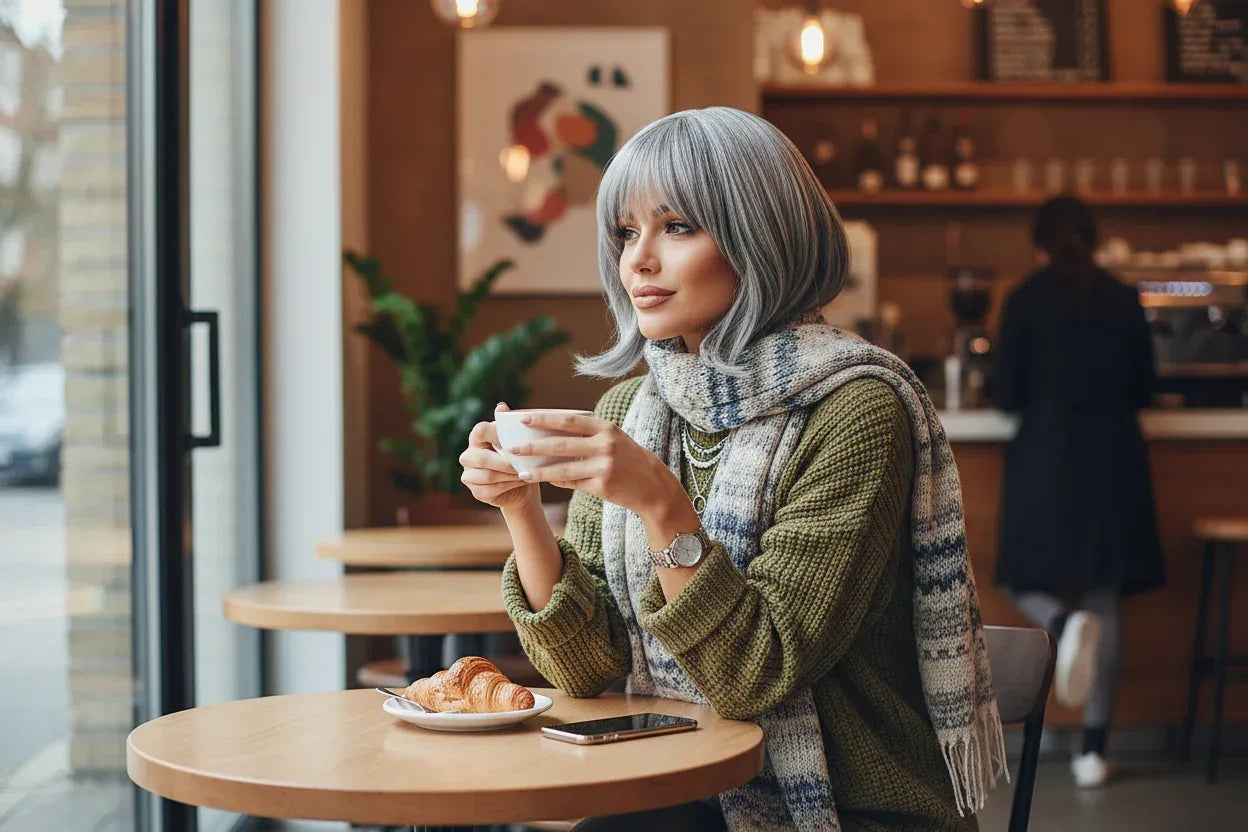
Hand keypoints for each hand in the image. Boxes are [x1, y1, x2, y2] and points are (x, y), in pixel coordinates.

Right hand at [459, 403, 539, 511]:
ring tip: (526, 472)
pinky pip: (491, 489)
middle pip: (482, 458)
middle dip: (506, 462)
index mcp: (477, 438)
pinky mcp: (475, 492)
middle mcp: (468, 456)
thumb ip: (509, 425)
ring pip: (488, 475)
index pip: (480, 430)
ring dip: (510, 474)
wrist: (522, 485)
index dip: (496, 434)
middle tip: (524, 463)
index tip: (514, 440)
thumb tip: (501, 406)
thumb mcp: (518, 440)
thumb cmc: (519, 457)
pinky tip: (521, 481)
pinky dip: (509, 485)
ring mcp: (469, 475)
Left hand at [502, 410, 684, 517]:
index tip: (523, 418)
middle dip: (533, 445)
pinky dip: (557, 481)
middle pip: (561, 444)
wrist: (653, 486)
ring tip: (520, 471)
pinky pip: (572, 483)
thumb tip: (551, 433)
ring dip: (539, 470)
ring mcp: (604, 466)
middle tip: (512, 447)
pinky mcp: (602, 486)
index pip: (568, 420)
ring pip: (563, 468)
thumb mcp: (612, 439)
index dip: (544, 419)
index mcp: (605, 428)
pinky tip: (544, 479)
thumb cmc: (628, 459)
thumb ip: (587, 434)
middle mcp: (605, 444)